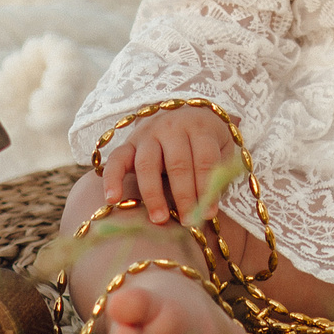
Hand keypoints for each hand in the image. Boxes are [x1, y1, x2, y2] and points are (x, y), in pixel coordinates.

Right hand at [101, 106, 239, 225]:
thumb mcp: (221, 148)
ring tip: (159, 219)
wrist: (184, 111)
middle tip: (187, 221)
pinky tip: (112, 199)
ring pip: (148, 164)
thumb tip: (210, 206)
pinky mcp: (128, 143)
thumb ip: (219, 171)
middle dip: (183, 196)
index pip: (205, 160)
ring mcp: (148, 133)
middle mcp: (172, 127)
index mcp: (200, 127)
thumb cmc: (206, 139)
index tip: (208, 214)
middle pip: (178, 164)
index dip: (207, 188)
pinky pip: (116, 159)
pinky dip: (112, 178)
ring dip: (153, 194)